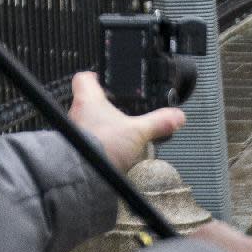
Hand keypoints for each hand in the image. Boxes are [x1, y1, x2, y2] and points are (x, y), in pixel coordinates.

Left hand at [68, 70, 184, 173]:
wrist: (83, 175)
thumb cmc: (100, 147)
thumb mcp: (138, 132)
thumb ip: (159, 123)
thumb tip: (176, 116)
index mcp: (89, 101)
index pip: (84, 78)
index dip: (96, 77)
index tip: (107, 81)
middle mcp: (77, 114)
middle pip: (88, 101)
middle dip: (105, 105)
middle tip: (120, 109)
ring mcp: (74, 132)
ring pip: (87, 122)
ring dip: (101, 126)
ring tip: (119, 133)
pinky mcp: (75, 149)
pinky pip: (87, 140)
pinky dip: (99, 143)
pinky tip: (112, 150)